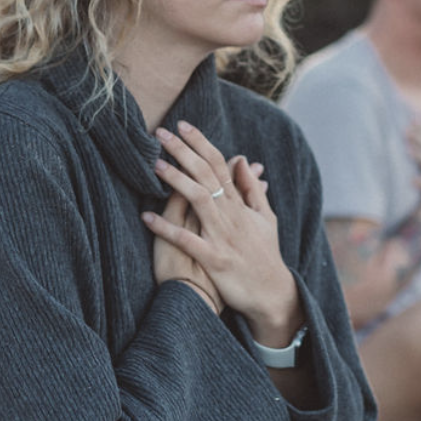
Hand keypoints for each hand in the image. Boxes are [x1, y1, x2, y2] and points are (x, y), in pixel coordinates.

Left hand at [142, 120, 301, 347]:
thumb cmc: (266, 255)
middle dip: (183, 151)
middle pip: (205, 175)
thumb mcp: (266, 218)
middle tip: (160, 132)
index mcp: (240, 204)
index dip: (201, 143)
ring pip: (198, 200)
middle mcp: (231, 215)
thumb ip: (252, 189)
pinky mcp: (214, 259)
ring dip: (176, 180)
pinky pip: (187, 241)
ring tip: (154, 165)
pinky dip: (167, 229)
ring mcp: (222, 237)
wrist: (272, 294)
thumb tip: (242, 159)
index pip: (219, 164)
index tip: (182, 125)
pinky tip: (147, 217)